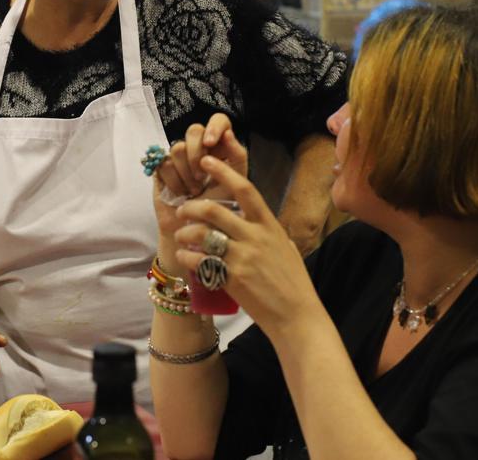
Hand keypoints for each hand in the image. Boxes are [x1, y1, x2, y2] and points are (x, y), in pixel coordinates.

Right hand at [153, 114, 247, 237]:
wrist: (199, 230)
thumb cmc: (221, 207)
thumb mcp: (237, 183)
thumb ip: (237, 157)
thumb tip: (228, 133)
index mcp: (220, 147)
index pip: (218, 120)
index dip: (214, 127)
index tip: (211, 144)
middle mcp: (199, 148)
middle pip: (194, 129)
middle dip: (197, 153)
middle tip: (202, 177)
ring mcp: (179, 158)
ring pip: (178, 147)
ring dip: (187, 173)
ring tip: (194, 191)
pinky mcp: (162, 169)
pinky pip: (164, 164)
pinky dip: (175, 182)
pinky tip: (181, 194)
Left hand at [172, 155, 318, 334]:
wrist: (296, 316)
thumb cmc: (294, 283)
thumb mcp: (287, 249)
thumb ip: (270, 233)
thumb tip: (259, 223)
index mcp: (269, 225)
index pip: (245, 189)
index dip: (223, 172)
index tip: (206, 161)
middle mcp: (255, 237)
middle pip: (214, 210)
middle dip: (192, 207)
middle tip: (183, 210)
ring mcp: (243, 258)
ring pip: (202, 234)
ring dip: (185, 233)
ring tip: (181, 237)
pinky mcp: (232, 278)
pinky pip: (199, 260)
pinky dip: (187, 257)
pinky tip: (186, 258)